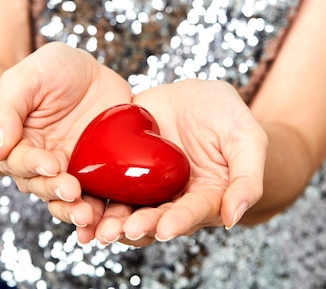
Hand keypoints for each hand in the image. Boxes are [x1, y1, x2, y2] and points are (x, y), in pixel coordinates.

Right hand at [0, 42, 132, 231]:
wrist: (86, 72)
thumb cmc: (48, 71)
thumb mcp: (25, 78)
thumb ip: (7, 110)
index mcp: (21, 145)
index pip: (21, 162)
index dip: (34, 165)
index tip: (51, 164)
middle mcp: (46, 164)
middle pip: (45, 187)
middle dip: (57, 192)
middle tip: (72, 191)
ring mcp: (75, 170)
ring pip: (71, 200)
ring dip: (77, 211)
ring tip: (88, 215)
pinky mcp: (102, 171)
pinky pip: (102, 195)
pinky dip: (106, 210)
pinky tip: (110, 220)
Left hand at [92, 80, 266, 245]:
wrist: (196, 95)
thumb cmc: (228, 116)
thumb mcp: (247, 139)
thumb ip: (247, 177)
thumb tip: (234, 217)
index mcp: (206, 197)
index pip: (192, 213)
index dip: (179, 221)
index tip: (164, 229)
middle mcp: (174, 198)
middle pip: (155, 218)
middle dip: (138, 226)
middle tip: (121, 230)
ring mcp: (147, 185)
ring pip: (128, 209)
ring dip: (112, 221)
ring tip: (97, 228)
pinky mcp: (124, 167)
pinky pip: (107, 185)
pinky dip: (94, 197)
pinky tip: (78, 203)